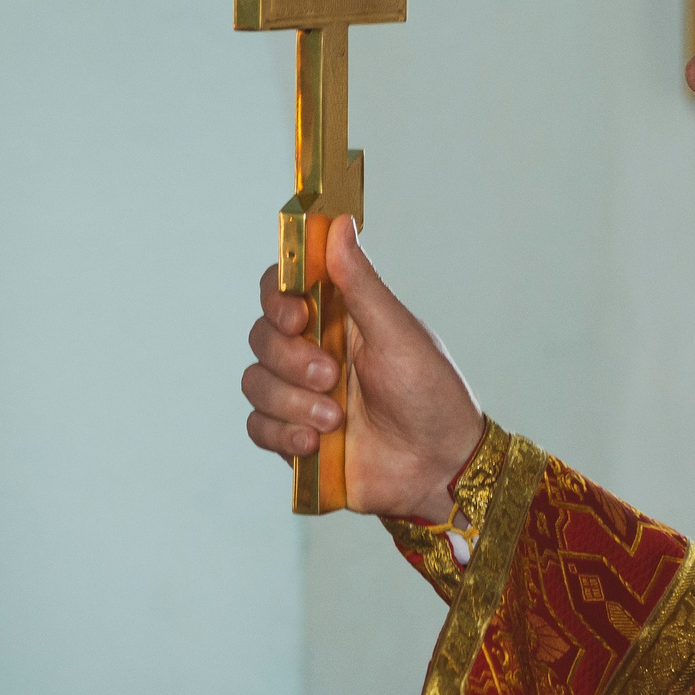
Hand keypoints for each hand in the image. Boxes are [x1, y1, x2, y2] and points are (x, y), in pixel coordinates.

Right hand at [241, 219, 481, 521]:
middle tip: (332, 378)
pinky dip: (281, 434)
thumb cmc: (432, 395)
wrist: (439, 469)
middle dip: (292, 361)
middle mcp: (311, 352)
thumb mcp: (398, 334)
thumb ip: (360, 283)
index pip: (281, 290)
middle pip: (261, 337)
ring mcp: (299, 395)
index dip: (277, 300)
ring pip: (255, 383)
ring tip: (335, 420)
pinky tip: (315, 443)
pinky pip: (257, 426)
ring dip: (292, 403)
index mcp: (336, 319)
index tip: (297, 317)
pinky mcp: (292, 436)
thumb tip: (339, 225)